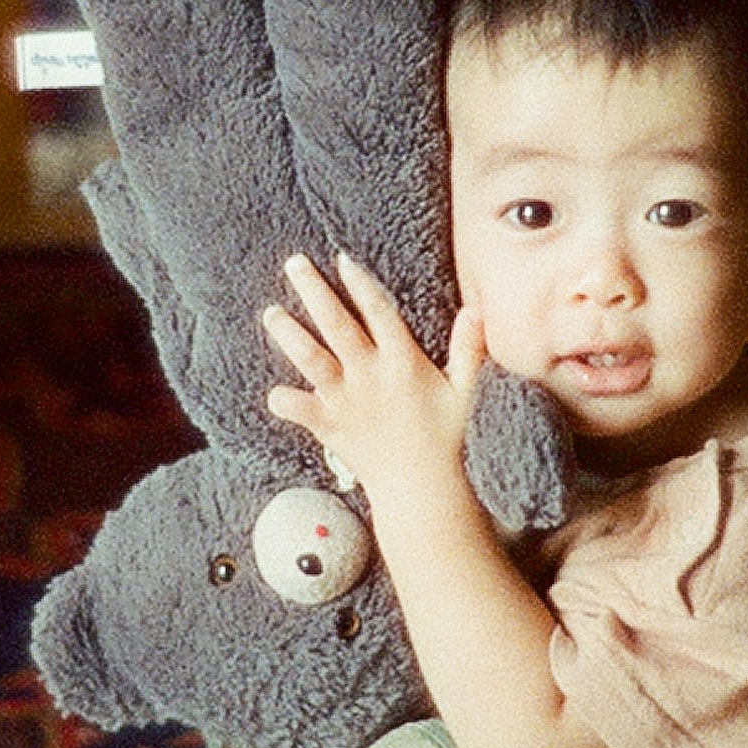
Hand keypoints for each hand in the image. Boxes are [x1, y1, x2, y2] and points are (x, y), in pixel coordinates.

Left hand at [261, 251, 484, 511]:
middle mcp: (370, 376)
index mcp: (402, 362)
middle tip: (294, 263)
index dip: (360, 284)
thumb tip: (476, 309)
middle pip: (337, 325)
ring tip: (270, 312)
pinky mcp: (329, 426)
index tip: (342, 260)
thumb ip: (469, 348)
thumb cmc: (444, 437)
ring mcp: (346, 400)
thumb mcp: (465, 391)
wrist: (420, 487)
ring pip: (311, 359)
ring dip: (289, 334)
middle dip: (314, 291)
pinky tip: (271, 390)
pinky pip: (300, 410)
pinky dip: (284, 401)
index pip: (379, 312)